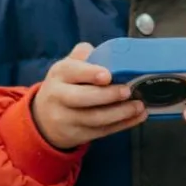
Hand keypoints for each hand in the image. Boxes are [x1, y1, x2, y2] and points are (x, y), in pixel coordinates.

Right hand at [31, 43, 145, 150]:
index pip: (72, 72)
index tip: (107, 75)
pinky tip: (138, 117)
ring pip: (94, 118)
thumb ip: (85, 56)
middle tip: (128, 91)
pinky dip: (123, 124)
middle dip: (108, 95)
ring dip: (121, 113)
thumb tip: (105, 50)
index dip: (90, 73)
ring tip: (139, 106)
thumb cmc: (66, 85)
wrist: (46, 118)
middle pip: (83, 98)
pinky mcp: (77, 134)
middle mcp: (59, 96)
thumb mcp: (70, 66)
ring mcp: (66, 118)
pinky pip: (102, 131)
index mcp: (60, 74)